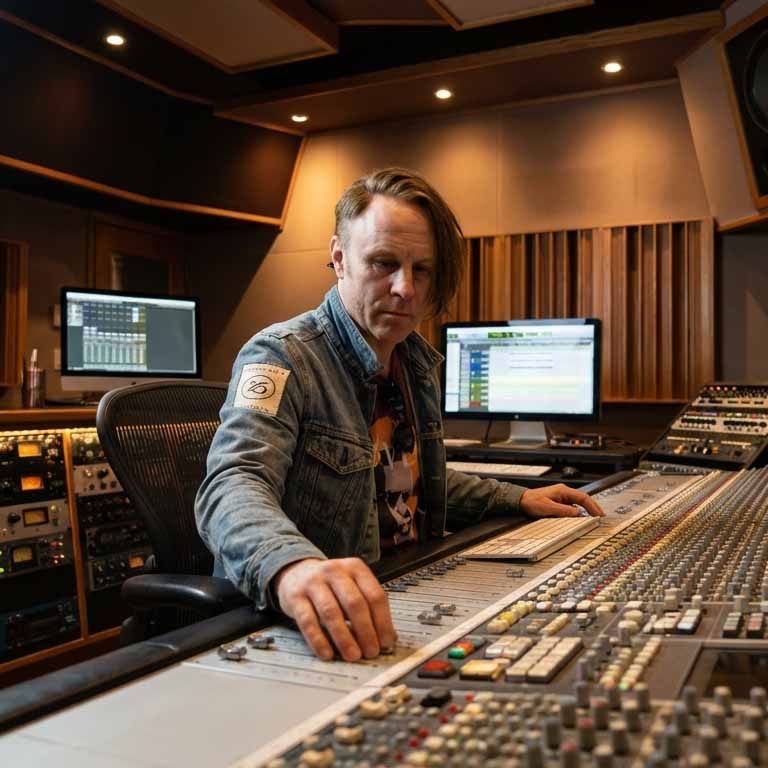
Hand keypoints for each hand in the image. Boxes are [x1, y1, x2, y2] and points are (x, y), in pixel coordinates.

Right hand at [274, 557, 396, 661]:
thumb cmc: (330, 585)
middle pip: (355, 603)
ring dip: (344, 638)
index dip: (383, 622)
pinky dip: (319, 640)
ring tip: (353, 655)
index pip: (375, 595)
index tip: (386, 642)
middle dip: (366, 631)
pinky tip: (327, 654)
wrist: (296, 573)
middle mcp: (334, 571)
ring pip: (332, 613)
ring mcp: (313, 582)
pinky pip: (308, 621)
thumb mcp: (352, 586)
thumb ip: (369, 607)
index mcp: (355, 568)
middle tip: (371, 652)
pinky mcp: (295, 597)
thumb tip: (389, 637)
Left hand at [520, 484, 604, 517]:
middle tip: (602, 517)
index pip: (583, 497)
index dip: (592, 506)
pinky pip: (573, 506)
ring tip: (595, 518)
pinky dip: (580, 512)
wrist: (520, 500)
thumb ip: (563, 510)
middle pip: (583, 499)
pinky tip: (583, 518)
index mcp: (563, 491)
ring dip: (588, 510)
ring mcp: (562, 497)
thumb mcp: (547, 507)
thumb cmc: (531, 502)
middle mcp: (564, 492)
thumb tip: (578, 513)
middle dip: (594, 507)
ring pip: (579, 503)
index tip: (599, 515)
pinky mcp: (559, 502)